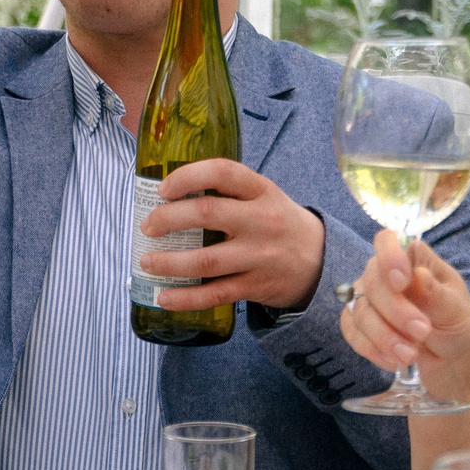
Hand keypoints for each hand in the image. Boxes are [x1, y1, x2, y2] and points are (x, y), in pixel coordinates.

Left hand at [138, 160, 326, 313]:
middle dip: (168, 219)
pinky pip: (215, 294)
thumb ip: (228, 193)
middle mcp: (261, 220)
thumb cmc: (279, 223)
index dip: (188, 176)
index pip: (222, 172)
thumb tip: (169, 196)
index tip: (163, 188)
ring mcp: (259, 256)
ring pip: (206, 260)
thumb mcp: (264, 197)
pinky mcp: (256, 286)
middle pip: (207, 214)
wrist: (321, 261)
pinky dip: (186, 298)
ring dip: (169, 263)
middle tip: (148, 226)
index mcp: (261, 191)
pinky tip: (164, 297)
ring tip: (147, 262)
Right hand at [337, 230, 469, 401]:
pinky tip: (395, 360)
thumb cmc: (457, 328)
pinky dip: (373, 349)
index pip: (388, 241)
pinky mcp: (358, 326)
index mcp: (414, 262)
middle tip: (422, 332)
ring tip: (411, 355)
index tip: (402, 282)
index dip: (389, 256)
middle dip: (395, 311)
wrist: (449, 362)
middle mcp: (386, 276)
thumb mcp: (458, 313)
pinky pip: (352, 333)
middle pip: (372, 280)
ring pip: (360, 311)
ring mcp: (369, 300)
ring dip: (385, 336)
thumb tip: (418, 274)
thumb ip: (437, 295)